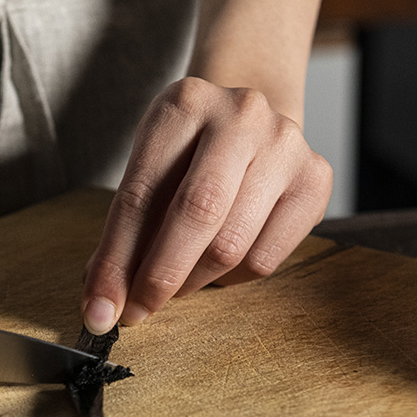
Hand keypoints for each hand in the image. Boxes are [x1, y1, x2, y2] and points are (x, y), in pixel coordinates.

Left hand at [81, 77, 331, 333]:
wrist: (250, 121)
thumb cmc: (191, 152)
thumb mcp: (151, 168)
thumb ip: (127, 229)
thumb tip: (103, 299)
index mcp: (184, 104)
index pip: (140, 194)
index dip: (116, 259)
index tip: (100, 307)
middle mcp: (241, 115)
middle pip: (196, 213)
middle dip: (160, 275)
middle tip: (138, 312)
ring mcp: (285, 144)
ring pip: (232, 243)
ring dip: (193, 281)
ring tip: (177, 284)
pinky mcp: (315, 178)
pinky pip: (265, 258)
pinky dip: (231, 279)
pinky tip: (218, 268)